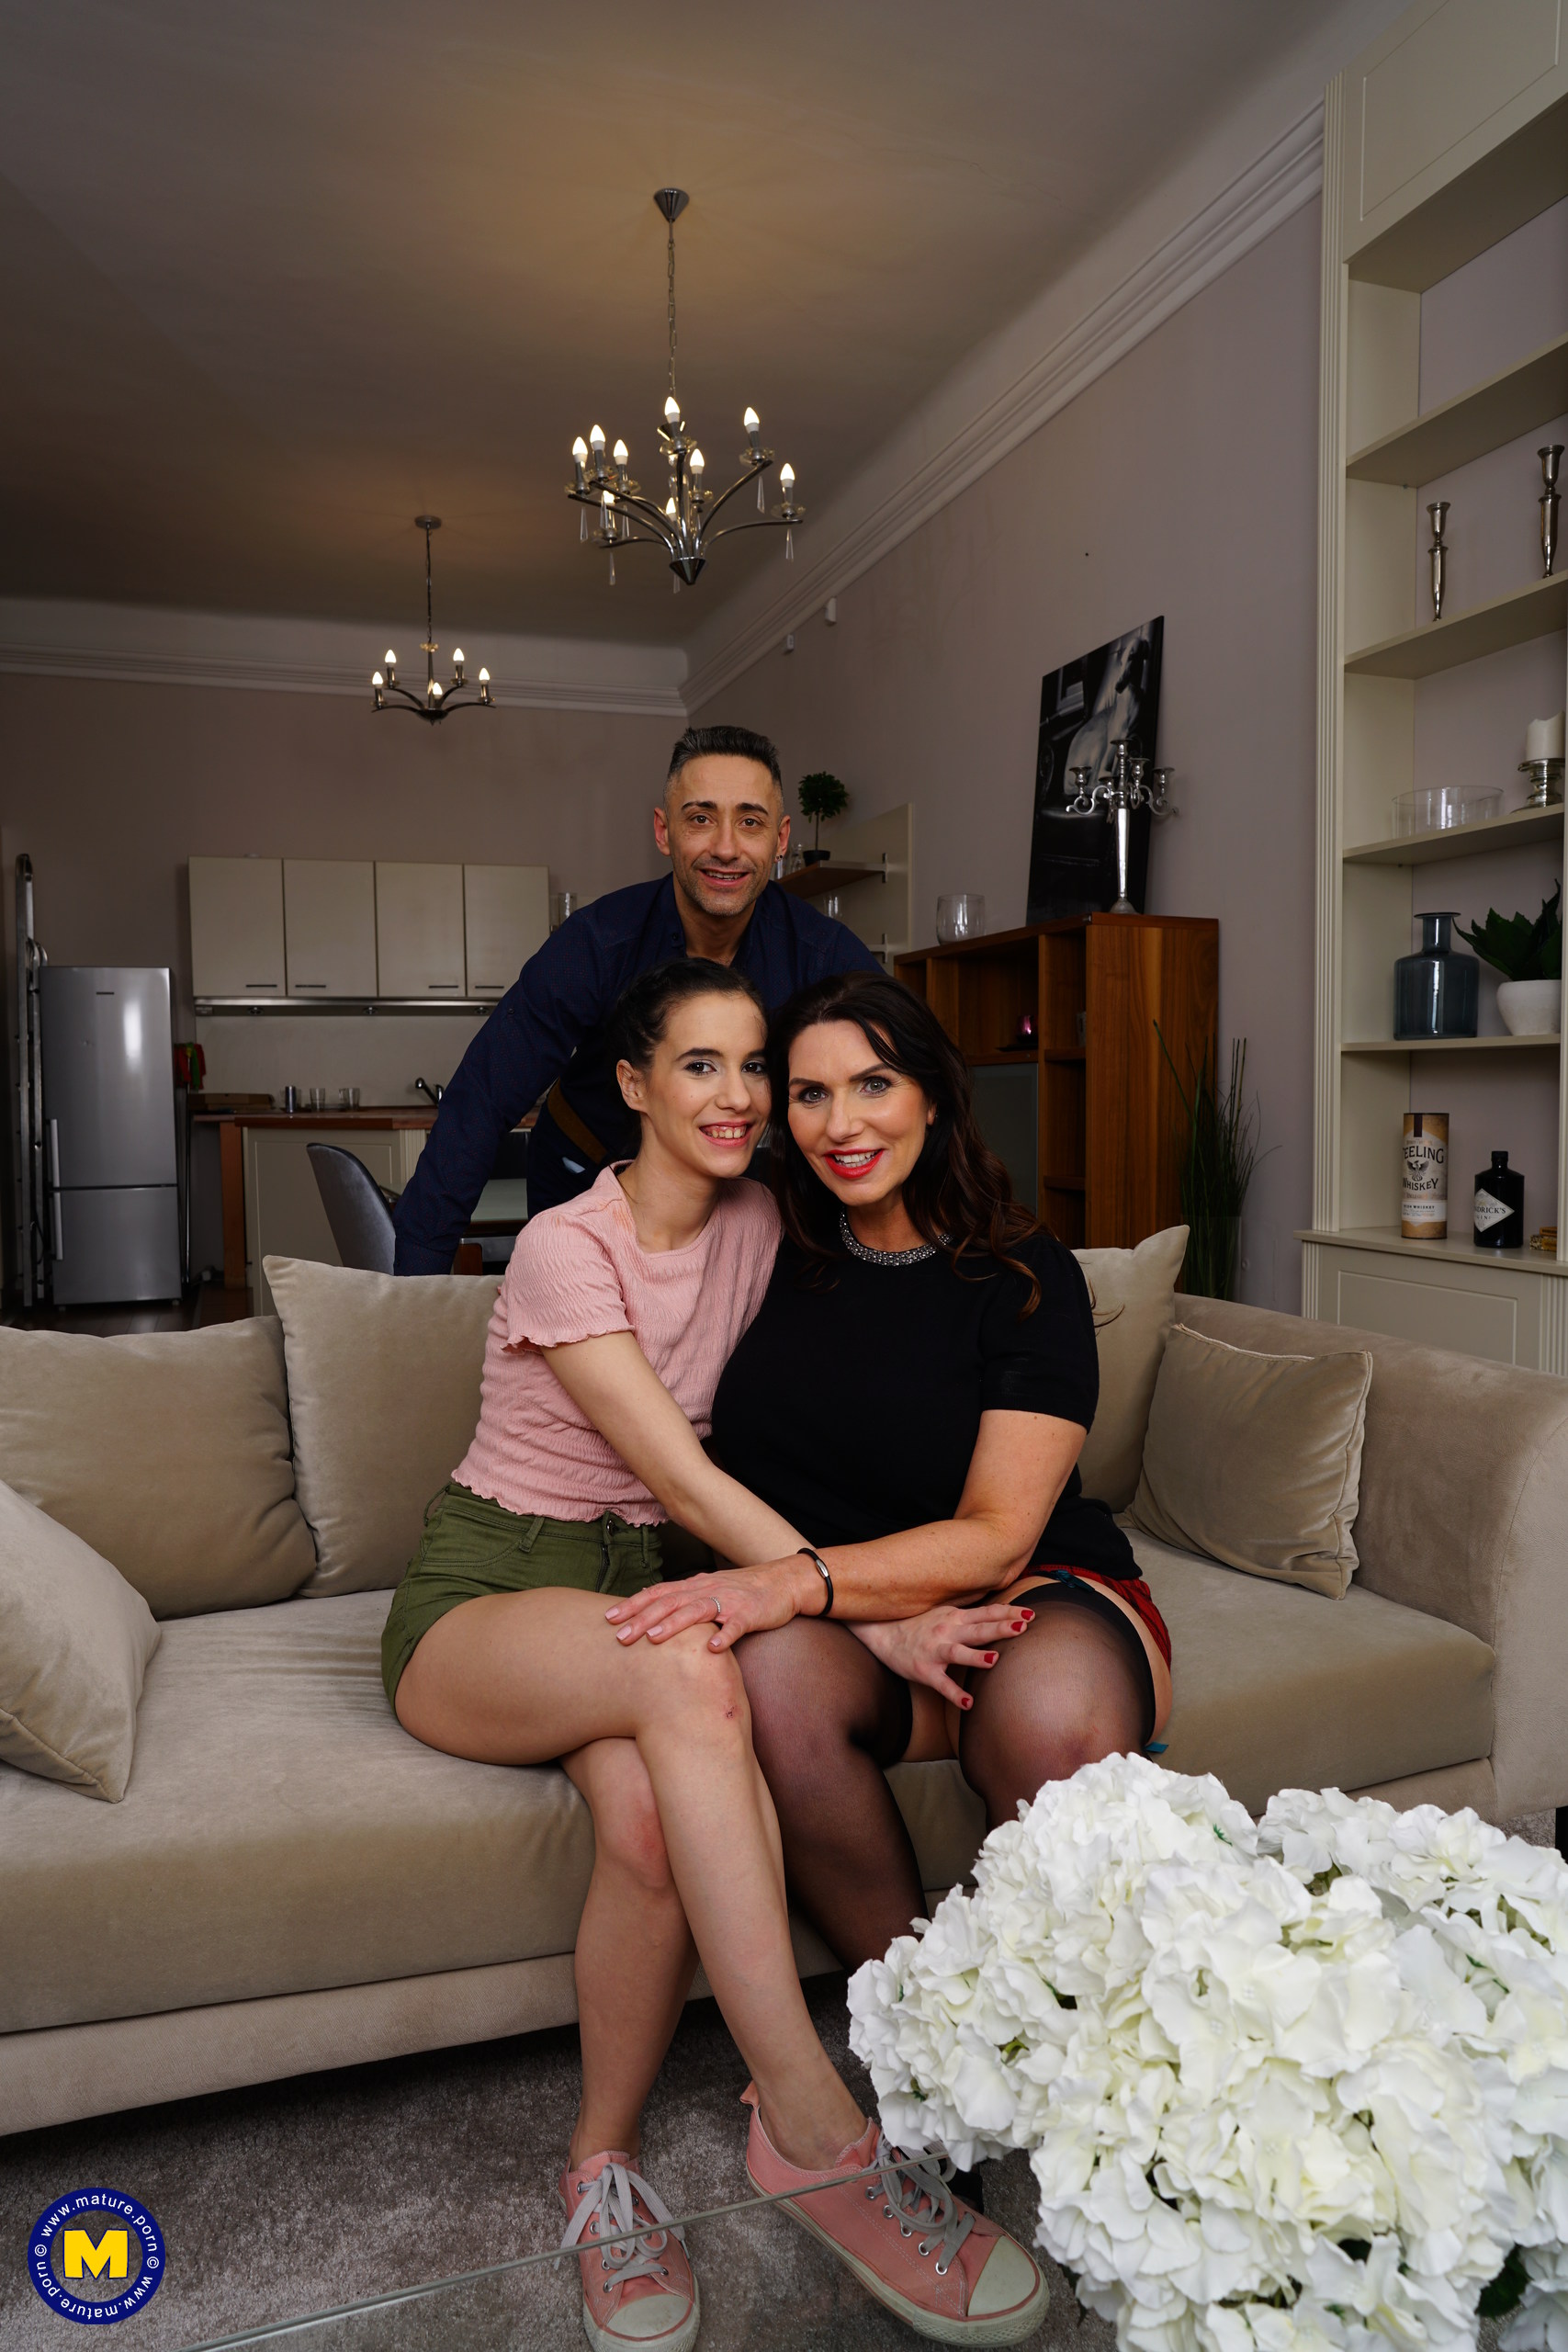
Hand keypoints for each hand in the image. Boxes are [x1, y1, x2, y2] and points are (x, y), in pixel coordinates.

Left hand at [605, 1556, 815, 1652]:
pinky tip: (712, 1649)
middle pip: (669, 1603)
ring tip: (653, 1639)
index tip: (608, 1618)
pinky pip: (736, 1626)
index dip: (633, 1605)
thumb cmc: (743, 1590)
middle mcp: (707, 1590)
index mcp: (694, 1586)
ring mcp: (729, 1601)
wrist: (784, 1582)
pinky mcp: (750, 1614)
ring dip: (674, 1625)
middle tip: (620, 1637)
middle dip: (643, 1619)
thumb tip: (652, 1606)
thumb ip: (684, 1598)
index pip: (657, 1593)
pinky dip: (724, 1635)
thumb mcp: (709, 1589)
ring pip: (697, 1611)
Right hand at [849, 1602, 1033, 1707]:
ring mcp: (935, 1651)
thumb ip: (970, 1616)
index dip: (1009, 1613)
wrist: (883, 1634)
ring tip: (995, 1660)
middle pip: (978, 1629)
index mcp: (955, 1617)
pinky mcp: (925, 1671)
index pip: (987, 1613)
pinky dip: (955, 1694)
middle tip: (1024, 1626)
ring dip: (977, 1657)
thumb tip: (1000, 1615)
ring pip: (959, 1653)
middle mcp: (947, 1631)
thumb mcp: (945, 1615)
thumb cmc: (919, 1626)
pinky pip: (942, 1684)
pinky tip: (968, 1703)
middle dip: (1002, 1628)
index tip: (1030, 1614)